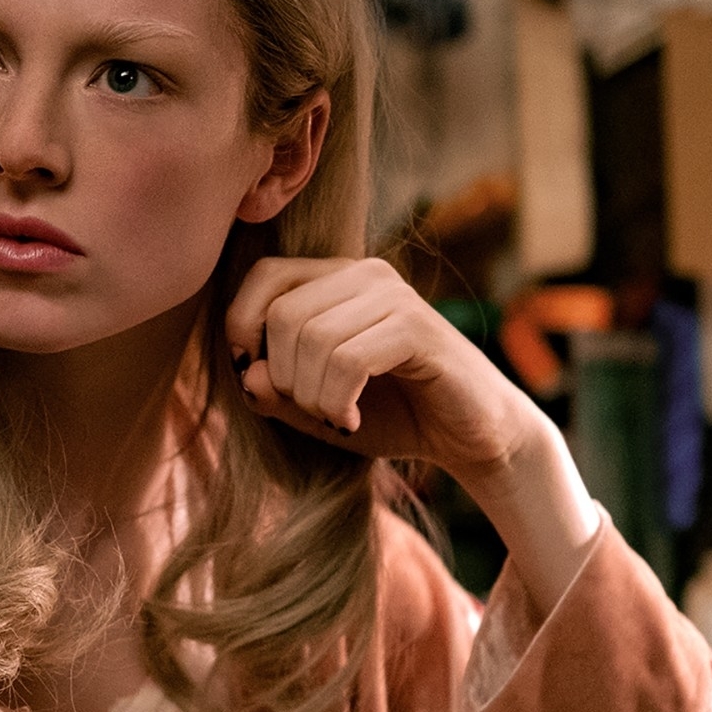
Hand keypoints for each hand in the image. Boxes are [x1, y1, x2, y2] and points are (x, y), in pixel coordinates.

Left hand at [226, 255, 548, 482]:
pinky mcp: (417, 328)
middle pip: (282, 315)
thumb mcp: (314, 409)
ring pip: (313, 338)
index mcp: (335, 279)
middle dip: (284, 378)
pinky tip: (351, 420)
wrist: (468, 437)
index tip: (263, 381)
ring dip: (312, 396)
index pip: (264, 276)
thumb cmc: (390, 415)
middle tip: (314, 410)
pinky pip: (349, 360)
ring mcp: (394, 296)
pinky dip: (338, 401)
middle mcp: (364, 274)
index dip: (243, 328)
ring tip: (337, 417)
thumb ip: (276, 392)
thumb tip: (248, 372)